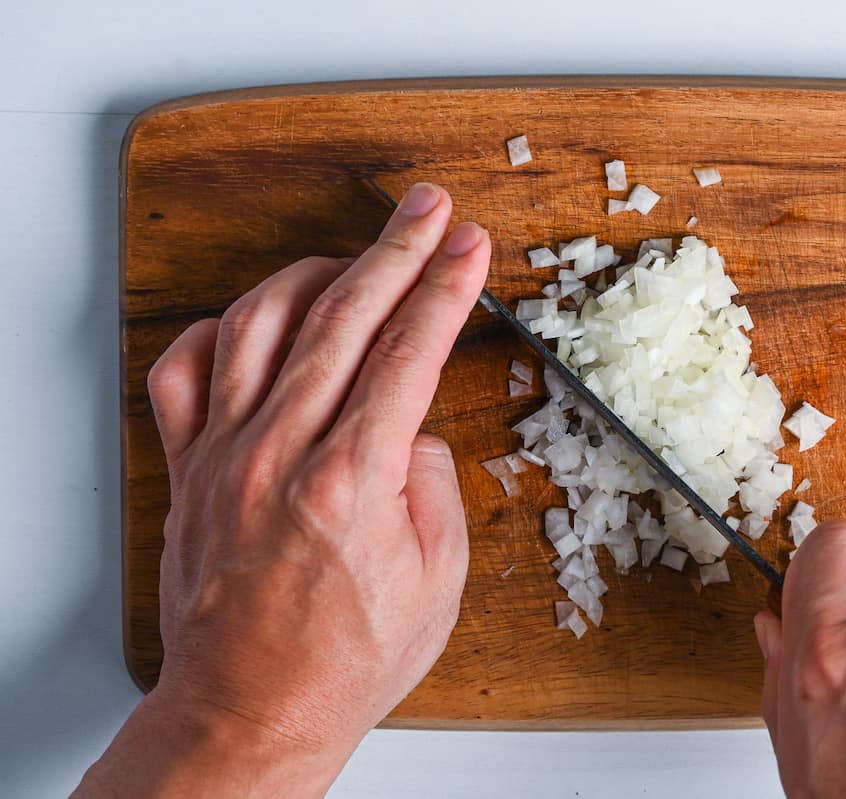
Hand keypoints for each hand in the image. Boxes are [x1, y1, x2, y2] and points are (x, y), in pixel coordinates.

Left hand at [76, 182, 489, 796]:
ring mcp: (225, 453)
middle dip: (396, 248)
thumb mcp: (438, 582)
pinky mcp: (188, 468)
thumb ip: (435, 487)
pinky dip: (219, 327)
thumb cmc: (347, 660)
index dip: (446, 287)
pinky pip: (184, 370)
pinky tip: (256, 318)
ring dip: (316, 273)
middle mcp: (282, 451)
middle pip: (344, 315)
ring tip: (355, 255)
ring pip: (261, 322)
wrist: (251, 708)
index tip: (469, 245)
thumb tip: (416, 429)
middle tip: (428, 207)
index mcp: (353, 479)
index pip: (411, 351)